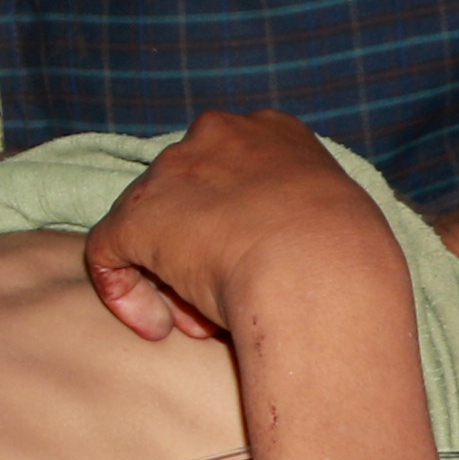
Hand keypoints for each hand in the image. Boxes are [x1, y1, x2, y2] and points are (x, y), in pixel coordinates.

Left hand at [80, 108, 387, 346]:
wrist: (321, 265)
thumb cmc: (349, 257)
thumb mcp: (340, 221)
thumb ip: (304, 222)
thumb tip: (290, 253)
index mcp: (274, 132)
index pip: (236, 176)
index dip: (239, 227)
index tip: (256, 266)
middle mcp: (217, 135)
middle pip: (191, 201)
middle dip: (202, 256)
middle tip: (224, 305)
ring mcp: (172, 172)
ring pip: (153, 229)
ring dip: (174, 282)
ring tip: (205, 323)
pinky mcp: (136, 216)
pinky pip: (109, 253)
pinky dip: (124, 293)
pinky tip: (154, 327)